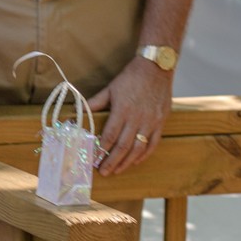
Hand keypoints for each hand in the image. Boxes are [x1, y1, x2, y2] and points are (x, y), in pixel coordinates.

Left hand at [87, 56, 171, 177]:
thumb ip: (96, 103)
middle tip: (103, 171)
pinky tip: (135, 161)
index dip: (100, 149)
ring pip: (138, 148)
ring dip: (127, 162)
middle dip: (112, 161)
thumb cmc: (131, 77)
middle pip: (123, 146)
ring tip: (117, 170)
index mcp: (122, 110)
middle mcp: (137, 118)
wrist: (156, 68)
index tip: (93, 159)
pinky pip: (153, 143)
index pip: (109, 135)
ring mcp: (151, 122)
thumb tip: (79, 112)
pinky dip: (144, 155)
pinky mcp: (161, 122)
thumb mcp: (110, 88)